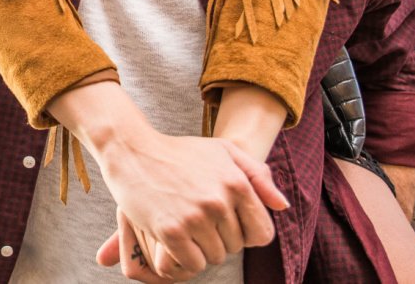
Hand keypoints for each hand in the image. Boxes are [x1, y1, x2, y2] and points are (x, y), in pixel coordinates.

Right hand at [47, 83, 286, 277]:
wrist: (132, 150)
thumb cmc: (180, 152)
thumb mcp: (224, 151)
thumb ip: (258, 176)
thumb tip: (281, 207)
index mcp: (237, 183)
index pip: (262, 234)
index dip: (246, 233)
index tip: (227, 223)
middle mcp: (219, 201)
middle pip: (235, 247)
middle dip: (219, 238)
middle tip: (197, 217)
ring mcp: (195, 217)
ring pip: (214, 257)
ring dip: (201, 248)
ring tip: (185, 224)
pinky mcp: (171, 231)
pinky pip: (192, 264)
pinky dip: (185, 257)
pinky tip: (175, 237)